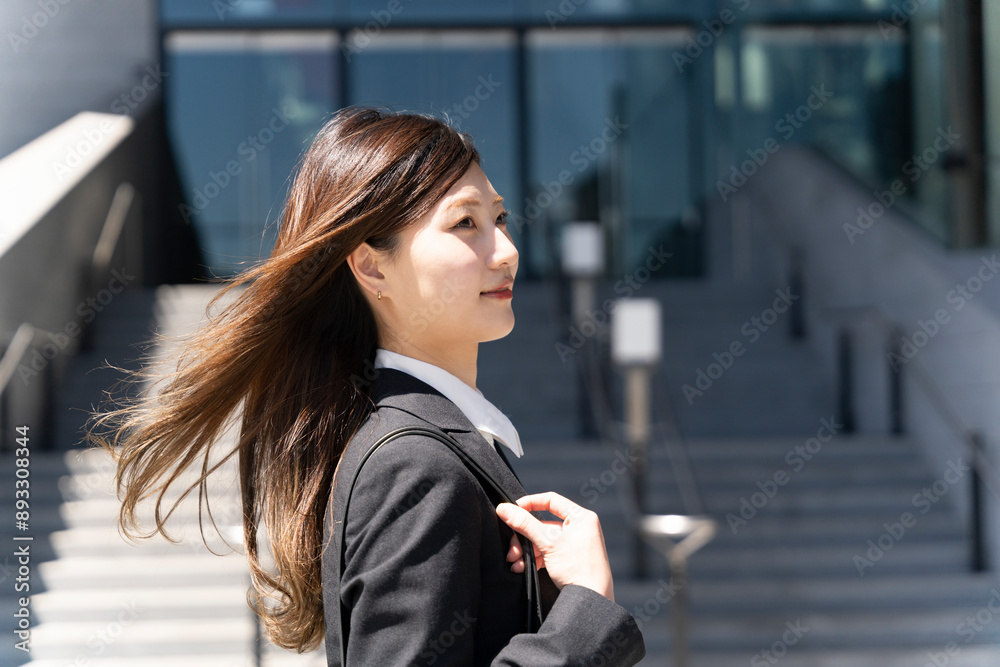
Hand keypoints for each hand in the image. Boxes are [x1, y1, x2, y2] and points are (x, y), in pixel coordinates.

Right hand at [496, 492, 613, 601]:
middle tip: (511, 549)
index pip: (551, 500)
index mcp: (581, 517)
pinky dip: (533, 559)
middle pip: (542, 524)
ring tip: (515, 563)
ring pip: (542, 540)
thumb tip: (503, 508)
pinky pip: (547, 553)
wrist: (591, 600)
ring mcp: (574, 544)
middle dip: (523, 537)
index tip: (512, 510)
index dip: (529, 503)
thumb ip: (524, 524)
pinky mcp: (569, 559)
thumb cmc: (577, 568)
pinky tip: (522, 568)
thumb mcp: (548, 543)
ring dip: (525, 551)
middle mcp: (579, 528)